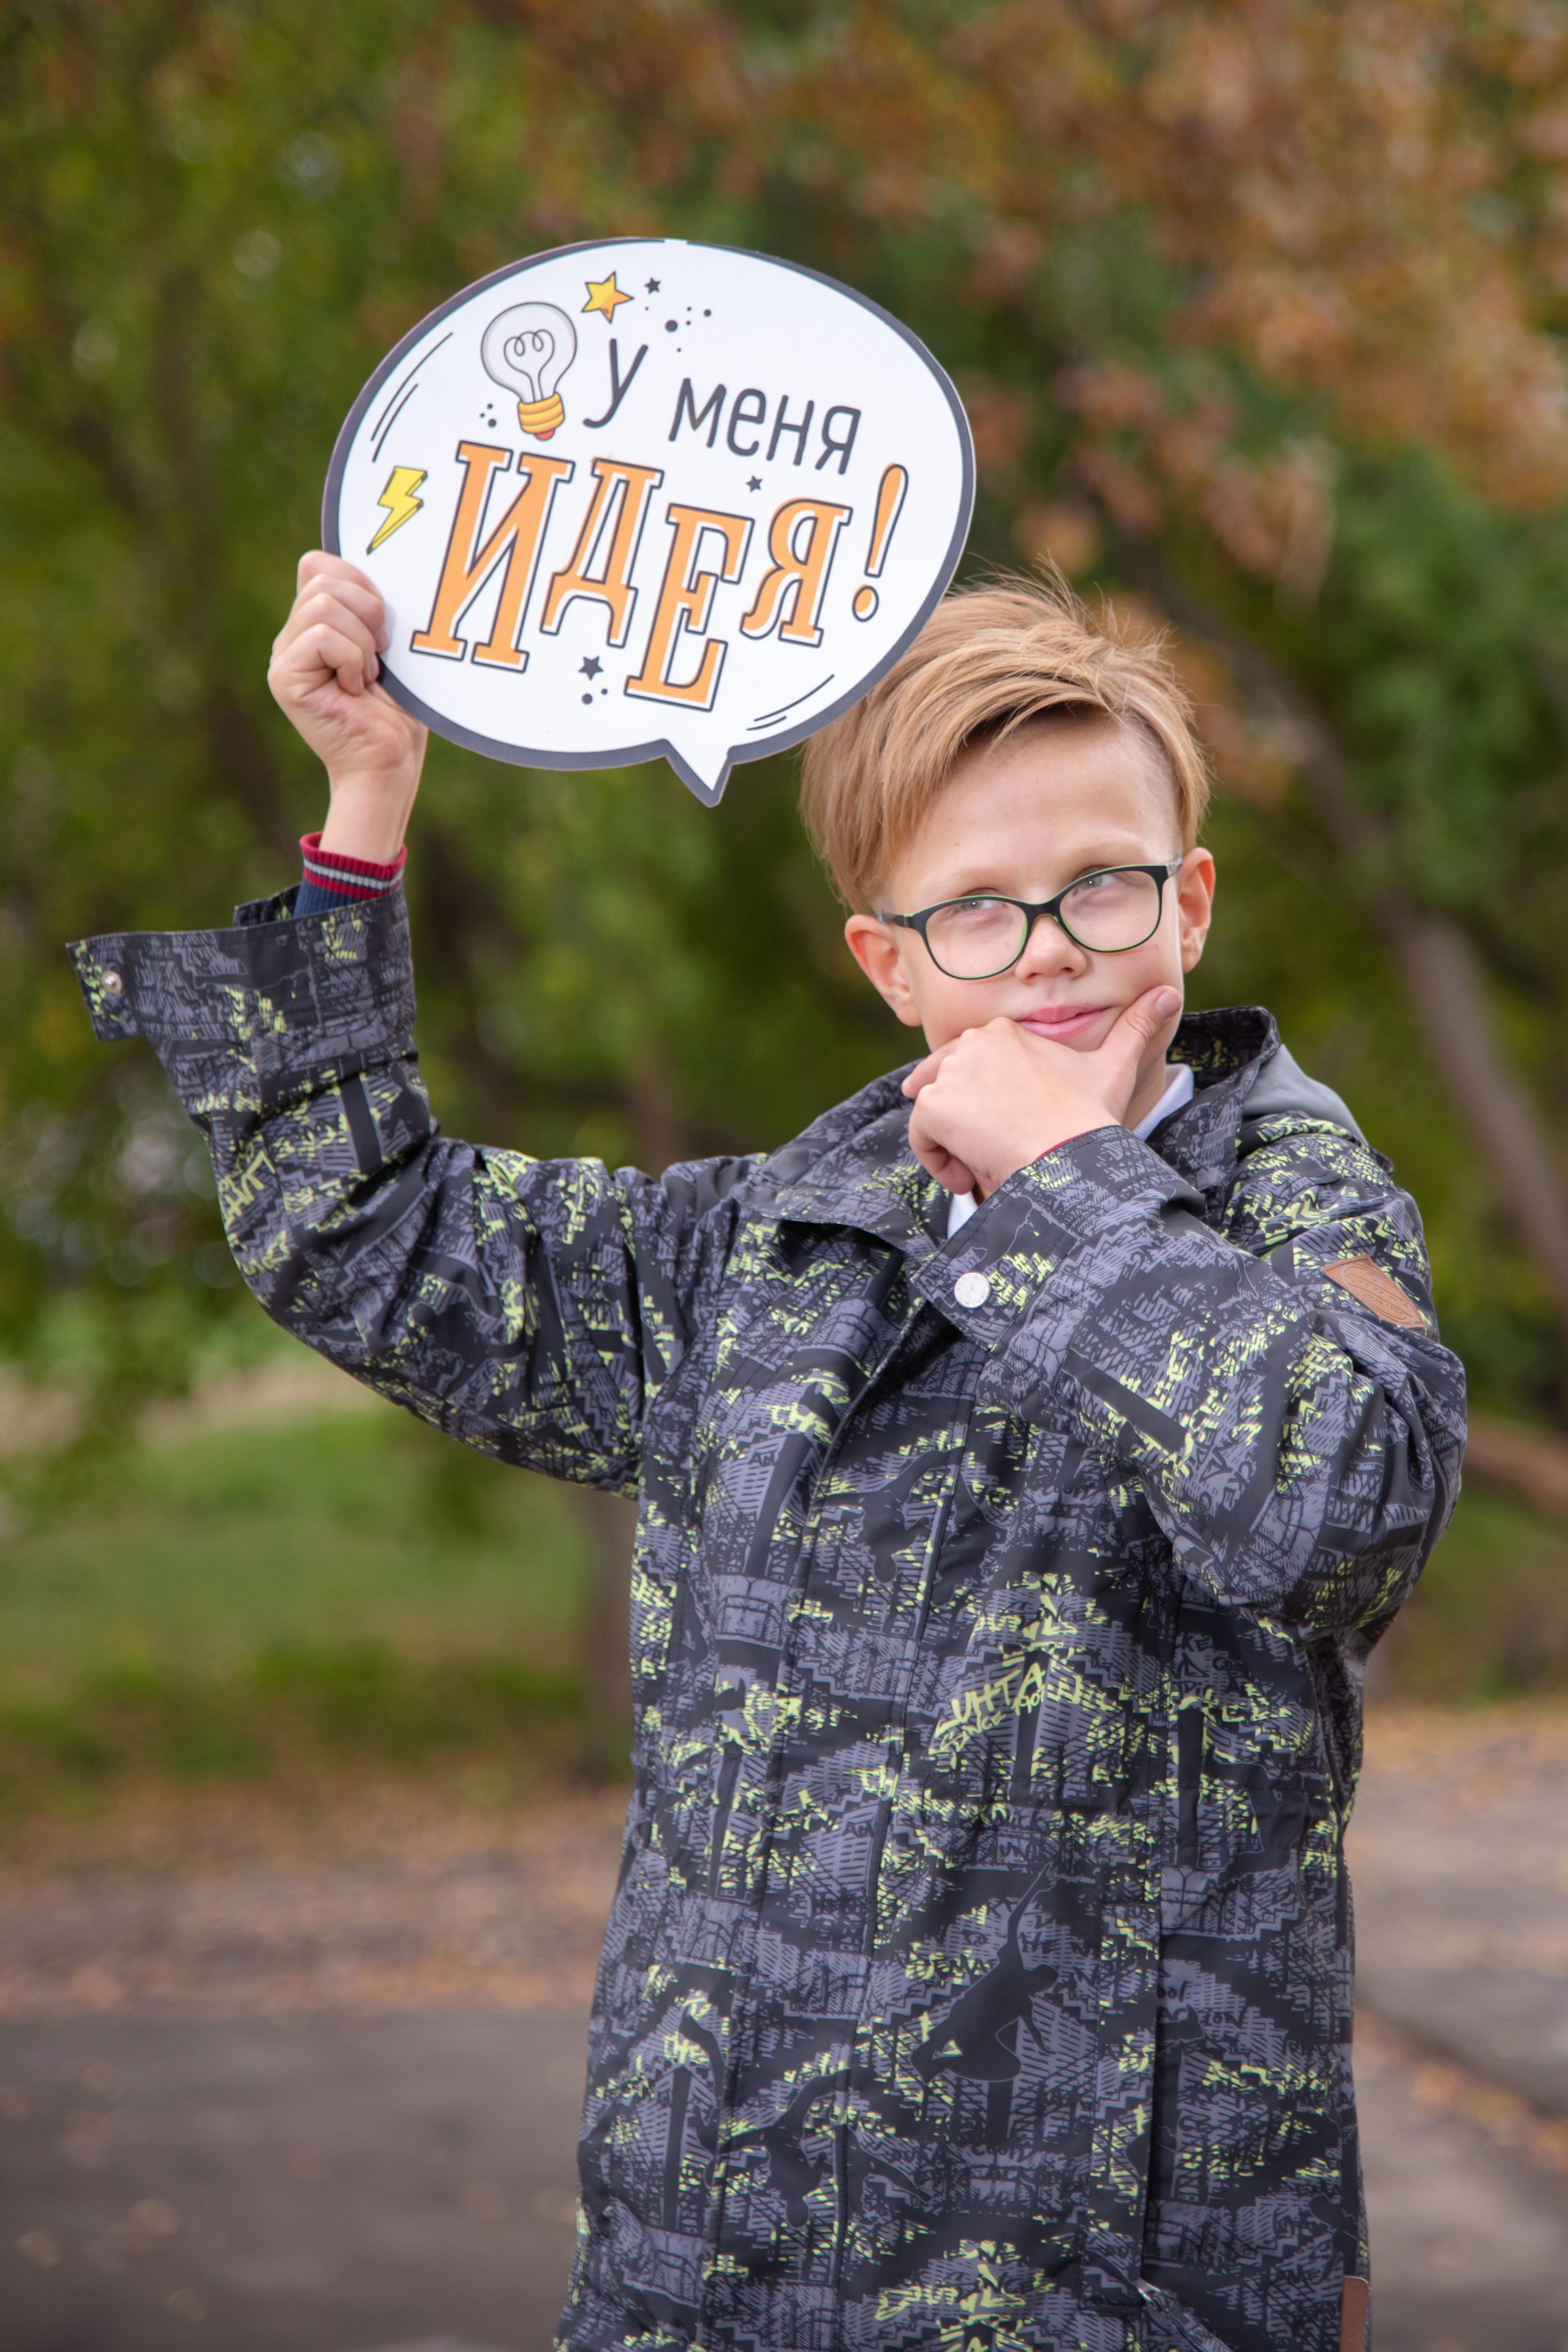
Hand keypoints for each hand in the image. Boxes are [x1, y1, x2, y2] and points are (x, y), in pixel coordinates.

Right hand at [268, 552, 427, 862]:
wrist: (390, 762)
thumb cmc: (397, 711)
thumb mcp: (391, 646)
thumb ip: (369, 606)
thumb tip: (367, 562)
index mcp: (315, 624)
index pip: (319, 565)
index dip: (359, 581)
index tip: (383, 626)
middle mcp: (293, 638)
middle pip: (322, 578)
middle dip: (368, 610)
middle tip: (381, 655)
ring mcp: (284, 657)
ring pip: (322, 605)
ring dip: (361, 640)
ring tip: (368, 676)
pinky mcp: (284, 678)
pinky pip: (320, 636)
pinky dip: (351, 658)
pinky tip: (356, 688)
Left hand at [901, 986, 1181, 1195]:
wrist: (1069, 1154)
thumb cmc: (1091, 1116)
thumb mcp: (1115, 1067)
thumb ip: (1135, 1029)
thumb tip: (1168, 995)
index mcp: (1006, 1031)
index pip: (974, 1063)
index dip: (983, 1099)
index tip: (1006, 1127)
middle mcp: (972, 1043)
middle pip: (950, 1086)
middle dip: (965, 1120)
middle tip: (993, 1149)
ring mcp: (950, 1074)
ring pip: (935, 1113)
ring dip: (954, 1143)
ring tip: (983, 1166)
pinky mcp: (933, 1106)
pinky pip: (920, 1137)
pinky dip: (938, 1162)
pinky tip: (969, 1178)